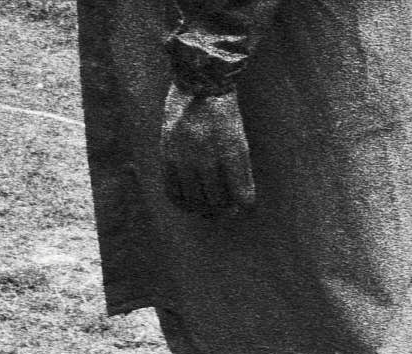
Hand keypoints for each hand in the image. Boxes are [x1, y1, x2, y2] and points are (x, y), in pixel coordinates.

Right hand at [162, 86, 254, 216]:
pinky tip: (190, 202)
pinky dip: (183, 203)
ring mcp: (185, 157)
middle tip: (225, 206)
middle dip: (224, 208)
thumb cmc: (224, 119)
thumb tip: (235, 209)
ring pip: (195, 201)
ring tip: (209, 205)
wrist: (197, 86)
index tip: (243, 201)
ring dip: (204, 208)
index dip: (244, 203)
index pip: (241, 195)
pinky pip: (173, 193)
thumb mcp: (239, 142)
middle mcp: (206, 155)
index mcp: (231, 151)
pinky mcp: (167, 156)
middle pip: (217, 202)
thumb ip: (240, 175)